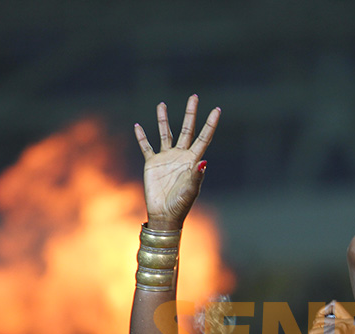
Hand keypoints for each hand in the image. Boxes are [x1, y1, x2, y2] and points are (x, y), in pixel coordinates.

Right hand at [134, 95, 219, 226]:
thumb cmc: (181, 205)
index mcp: (193, 160)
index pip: (204, 138)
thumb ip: (197, 176)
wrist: (164, 215)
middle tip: (194, 96)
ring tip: (162, 104)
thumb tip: (204, 162)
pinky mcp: (152, 164)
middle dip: (190, 113)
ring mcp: (166, 158)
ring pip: (166, 133)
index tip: (217, 109)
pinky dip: (141, 137)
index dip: (210, 124)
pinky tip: (138, 125)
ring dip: (163, 119)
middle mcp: (181, 156)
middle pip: (187, 129)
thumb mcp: (190, 190)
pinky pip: (146, 147)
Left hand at [304, 302, 354, 333]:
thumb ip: (332, 330)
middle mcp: (348, 322)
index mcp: (351, 323)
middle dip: (313, 332)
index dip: (322, 311)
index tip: (317, 324)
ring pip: (315, 329)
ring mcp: (342, 327)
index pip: (335, 305)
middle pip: (320, 318)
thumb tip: (316, 325)